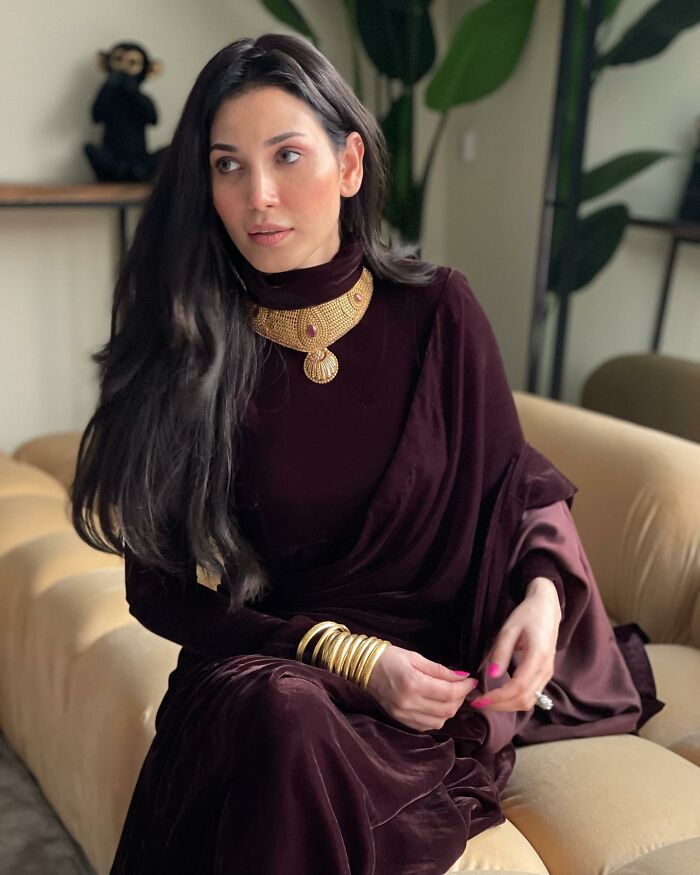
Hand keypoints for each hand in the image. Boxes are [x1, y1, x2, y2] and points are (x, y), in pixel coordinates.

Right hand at [363, 644, 477, 730]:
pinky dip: (437, 717)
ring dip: (450, 709)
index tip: (472, 680)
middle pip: (447, 709)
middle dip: (460, 698)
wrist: (362, 668)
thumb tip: (463, 676)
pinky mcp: (400, 720)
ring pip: (439, 721)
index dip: (465, 687)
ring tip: (450, 695)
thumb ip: (440, 670)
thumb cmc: (388, 657)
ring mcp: (403, 715)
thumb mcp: (415, 657)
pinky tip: (436, 704)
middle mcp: (409, 703)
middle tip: (463, 686)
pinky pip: (427, 726)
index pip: (449, 692)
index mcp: (413, 683)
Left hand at [470, 577, 560, 711]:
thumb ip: (501, 652)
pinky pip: (533, 695)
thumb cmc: (527, 615)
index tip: (479, 700)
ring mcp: (548, 673)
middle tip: (478, 703)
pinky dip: (515, 700)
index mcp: (537, 657)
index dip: (498, 698)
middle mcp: (546, 669)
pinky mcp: (546, 674)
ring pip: (530, 701)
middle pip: (524, 700)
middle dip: (500, 706)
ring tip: (487, 701)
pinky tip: (500, 696)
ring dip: (508, 706)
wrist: (547, 608)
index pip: (517, 687)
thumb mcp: (509, 629)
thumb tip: (491, 676)